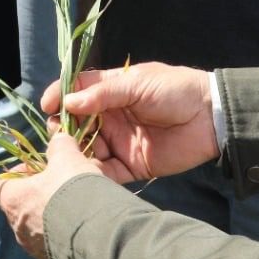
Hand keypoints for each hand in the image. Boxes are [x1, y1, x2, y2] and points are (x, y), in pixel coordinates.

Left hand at [0, 132, 103, 258]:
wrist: (99, 237)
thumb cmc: (72, 192)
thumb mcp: (68, 158)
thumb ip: (60, 146)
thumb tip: (60, 138)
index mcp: (12, 199)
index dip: (17, 171)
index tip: (38, 166)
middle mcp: (18, 227)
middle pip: (21, 203)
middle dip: (41, 190)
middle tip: (62, 182)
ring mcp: (35, 247)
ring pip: (40, 223)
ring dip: (55, 211)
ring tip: (80, 201)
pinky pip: (56, 241)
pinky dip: (66, 229)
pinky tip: (86, 221)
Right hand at [46, 63, 218, 183]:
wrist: (211, 118)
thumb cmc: (175, 90)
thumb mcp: (138, 83)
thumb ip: (103, 93)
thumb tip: (68, 103)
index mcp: (110, 91)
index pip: (76, 91)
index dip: (59, 95)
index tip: (47, 105)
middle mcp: (110, 116)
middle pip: (76, 123)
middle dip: (64, 128)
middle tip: (60, 135)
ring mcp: (119, 141)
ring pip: (86, 148)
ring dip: (75, 153)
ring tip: (69, 157)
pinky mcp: (131, 165)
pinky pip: (106, 172)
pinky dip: (93, 174)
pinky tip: (85, 174)